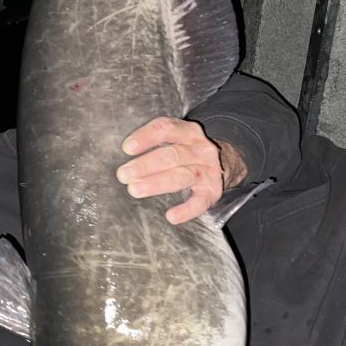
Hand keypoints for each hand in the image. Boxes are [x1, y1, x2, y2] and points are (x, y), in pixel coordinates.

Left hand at [117, 118, 246, 224]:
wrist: (224, 160)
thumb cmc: (186, 150)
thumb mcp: (176, 138)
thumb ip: (155, 142)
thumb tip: (121, 151)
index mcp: (188, 132)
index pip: (166, 128)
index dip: (146, 137)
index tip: (127, 148)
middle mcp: (200, 149)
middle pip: (172, 155)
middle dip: (145, 165)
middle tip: (123, 175)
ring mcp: (208, 170)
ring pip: (182, 176)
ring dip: (157, 183)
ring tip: (135, 189)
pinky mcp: (212, 191)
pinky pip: (200, 202)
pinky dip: (187, 210)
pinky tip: (172, 216)